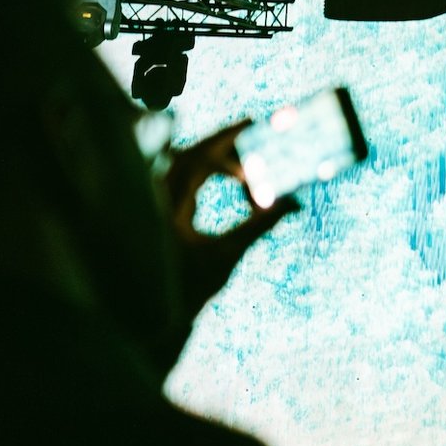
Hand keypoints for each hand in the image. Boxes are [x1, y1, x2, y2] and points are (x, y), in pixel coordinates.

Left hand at [162, 118, 298, 318]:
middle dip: (224, 142)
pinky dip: (209, 172)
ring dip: (217, 155)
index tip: (255, 130)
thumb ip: (259, 226)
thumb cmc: (188, 290)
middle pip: (190, 153)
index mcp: (164, 203)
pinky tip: (235, 177)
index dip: (226, 140)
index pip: (196, 157)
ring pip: (186, 163)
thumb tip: (292, 204)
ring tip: (248, 149)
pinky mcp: (162, 210)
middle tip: (256, 128)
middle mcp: (155, 196)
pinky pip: (185, 178)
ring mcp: (155, 201)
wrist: (154, 318)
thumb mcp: (227, 256)